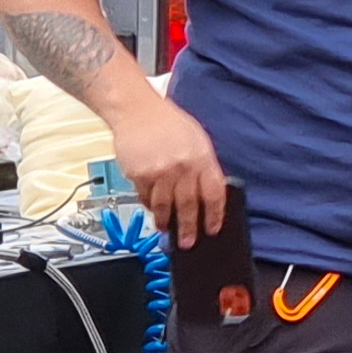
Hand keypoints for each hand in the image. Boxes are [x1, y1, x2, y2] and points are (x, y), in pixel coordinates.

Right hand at [108, 80, 227, 244]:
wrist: (137, 110)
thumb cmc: (167, 123)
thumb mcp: (196, 140)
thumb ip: (203, 166)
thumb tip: (208, 194)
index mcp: (201, 157)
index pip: (214, 194)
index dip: (214, 215)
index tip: (212, 228)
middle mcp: (182, 166)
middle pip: (188, 206)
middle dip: (188, 228)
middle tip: (188, 242)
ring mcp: (160, 172)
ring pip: (164, 206)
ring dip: (165, 220)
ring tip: (166, 228)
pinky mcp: (139, 175)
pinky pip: (145, 198)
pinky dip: (149, 205)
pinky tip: (152, 207)